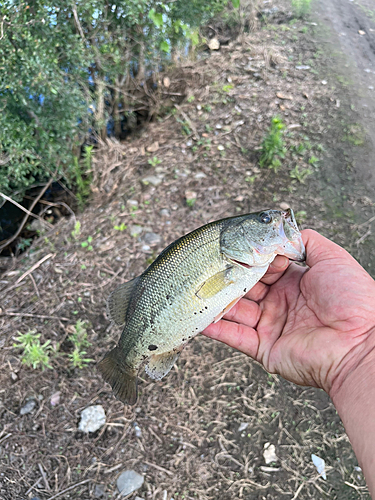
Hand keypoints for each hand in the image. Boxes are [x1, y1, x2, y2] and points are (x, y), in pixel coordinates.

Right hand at [203, 229, 374, 396]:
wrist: (361, 343)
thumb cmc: (353, 300)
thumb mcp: (332, 258)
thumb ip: (306, 240)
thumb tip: (283, 232)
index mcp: (295, 283)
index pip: (263, 268)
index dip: (252, 260)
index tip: (243, 254)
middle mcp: (281, 303)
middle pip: (246, 288)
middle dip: (229, 279)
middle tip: (211, 269)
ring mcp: (271, 326)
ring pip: (236, 311)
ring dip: (218, 301)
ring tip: (199, 290)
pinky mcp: (264, 349)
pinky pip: (235, 337)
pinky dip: (216, 329)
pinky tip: (201, 318)